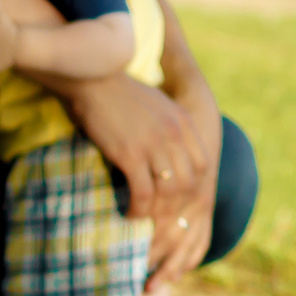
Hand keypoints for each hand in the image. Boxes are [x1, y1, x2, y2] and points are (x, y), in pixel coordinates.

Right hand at [67, 73, 210, 255]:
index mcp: (184, 123)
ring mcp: (154, 146)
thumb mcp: (158, 106)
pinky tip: (129, 214)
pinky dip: (138, 209)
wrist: (93, 78)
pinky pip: (143, 194)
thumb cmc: (120, 94)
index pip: (202, 164)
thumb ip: (170, 128)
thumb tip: (169, 152)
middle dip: (175, 205)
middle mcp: (175, 135)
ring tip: (143, 218)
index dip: (191, 185)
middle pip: (188, 183)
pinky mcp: (131, 155)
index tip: (174, 196)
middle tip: (158, 215)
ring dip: (157, 212)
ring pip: (168, 192)